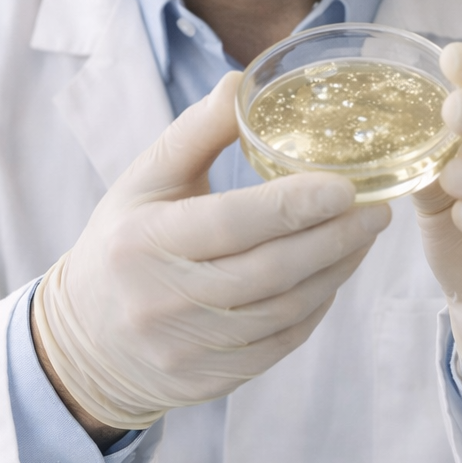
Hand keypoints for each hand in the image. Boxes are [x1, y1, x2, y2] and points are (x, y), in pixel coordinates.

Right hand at [33, 72, 390, 430]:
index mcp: (145, 241)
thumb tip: (240, 82)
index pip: (232, 222)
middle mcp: (165, 300)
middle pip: (270, 270)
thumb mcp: (142, 181)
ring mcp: (188, 348)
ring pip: (284, 310)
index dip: (294, 205)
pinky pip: (280, 343)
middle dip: (333, 238)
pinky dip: (315, 308)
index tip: (346, 186)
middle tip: (375, 208)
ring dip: (334, 272)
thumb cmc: (123, 243)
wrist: (86, 341)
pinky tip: (333, 276)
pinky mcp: (210, 379)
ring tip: (363, 236)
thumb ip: (193, 133)